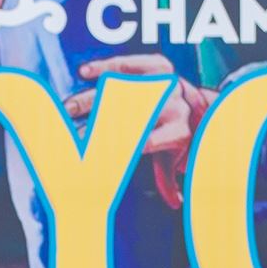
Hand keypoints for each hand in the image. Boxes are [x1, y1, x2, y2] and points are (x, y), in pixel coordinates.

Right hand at [65, 54, 211, 206]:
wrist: (197, 105)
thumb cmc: (176, 138)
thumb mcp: (173, 160)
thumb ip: (168, 180)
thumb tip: (176, 204)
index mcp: (178, 132)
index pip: (153, 141)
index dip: (130, 146)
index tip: (105, 154)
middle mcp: (173, 106)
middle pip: (132, 114)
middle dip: (101, 123)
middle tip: (74, 133)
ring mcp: (166, 84)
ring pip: (125, 88)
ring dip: (94, 97)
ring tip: (69, 107)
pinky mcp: (158, 66)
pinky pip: (130, 63)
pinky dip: (106, 67)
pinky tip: (84, 72)